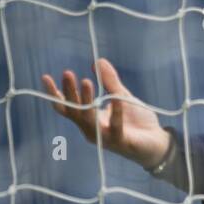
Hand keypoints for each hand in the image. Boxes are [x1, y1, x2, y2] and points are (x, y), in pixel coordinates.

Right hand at [40, 58, 171, 169]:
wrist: (157, 142)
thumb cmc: (137, 122)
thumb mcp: (121, 96)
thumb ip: (110, 82)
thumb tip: (98, 61)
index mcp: (89, 119)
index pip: (67, 107)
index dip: (55, 94)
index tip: (46, 77)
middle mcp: (92, 130)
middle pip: (74, 111)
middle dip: (69, 92)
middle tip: (67, 73)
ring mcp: (105, 138)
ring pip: (89, 120)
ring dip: (86, 100)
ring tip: (86, 81)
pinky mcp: (121, 143)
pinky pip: (115, 128)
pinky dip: (116, 113)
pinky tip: (116, 99)